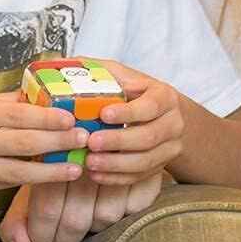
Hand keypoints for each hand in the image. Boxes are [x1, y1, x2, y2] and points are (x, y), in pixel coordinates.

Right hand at [0, 91, 87, 195]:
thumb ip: (6, 102)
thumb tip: (40, 94)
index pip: (17, 115)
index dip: (47, 117)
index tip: (71, 117)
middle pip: (23, 142)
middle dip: (57, 142)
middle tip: (83, 138)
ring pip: (19, 170)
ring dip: (52, 169)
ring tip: (76, 165)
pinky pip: (9, 183)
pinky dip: (34, 180)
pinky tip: (52, 177)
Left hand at [1, 172, 163, 241]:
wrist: (94, 138)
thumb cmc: (55, 174)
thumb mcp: (28, 195)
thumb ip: (16, 225)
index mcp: (52, 156)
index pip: (48, 210)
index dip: (42, 234)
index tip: (41, 237)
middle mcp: (87, 156)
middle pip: (76, 220)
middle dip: (65, 237)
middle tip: (61, 233)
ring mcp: (120, 162)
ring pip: (105, 217)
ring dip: (92, 226)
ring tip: (84, 216)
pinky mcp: (147, 171)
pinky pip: (134, 209)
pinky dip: (121, 214)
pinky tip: (108, 205)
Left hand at [80, 60, 184, 184]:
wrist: (168, 116)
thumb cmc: (138, 93)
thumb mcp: (125, 76)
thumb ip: (102, 71)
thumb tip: (67, 64)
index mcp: (165, 97)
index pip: (149, 106)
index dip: (127, 112)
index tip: (103, 115)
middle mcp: (173, 123)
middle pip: (147, 137)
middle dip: (117, 141)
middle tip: (91, 142)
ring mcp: (170, 147)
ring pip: (145, 161)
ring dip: (115, 164)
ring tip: (90, 161)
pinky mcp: (161, 166)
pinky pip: (140, 176)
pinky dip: (117, 178)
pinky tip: (96, 175)